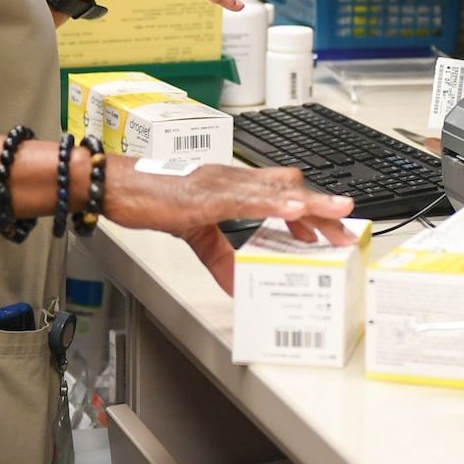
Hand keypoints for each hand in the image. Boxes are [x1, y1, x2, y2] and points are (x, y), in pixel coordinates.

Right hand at [99, 156, 355, 293]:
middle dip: (321, 209)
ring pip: (276, 189)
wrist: (115, 185)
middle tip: (347, 228)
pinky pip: (246, 199)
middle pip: (289, 188)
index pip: (282, 191)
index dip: (311, 206)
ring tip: (336, 215)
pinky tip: (293, 210)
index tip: (332, 225)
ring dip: (310, 204)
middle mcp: (233, 178)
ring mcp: (221, 183)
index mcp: (232, 185)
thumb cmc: (149, 199)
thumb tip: (237, 284)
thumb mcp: (194, 234)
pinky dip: (272, 203)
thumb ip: (219, 257)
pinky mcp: (205, 195)